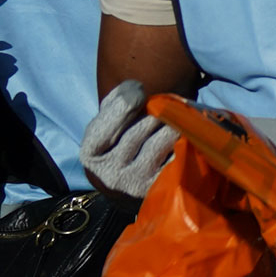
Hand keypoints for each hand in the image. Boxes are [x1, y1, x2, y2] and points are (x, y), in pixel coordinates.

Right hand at [80, 80, 179, 196]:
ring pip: (160, 141)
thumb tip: (135, 87)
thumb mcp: (105, 128)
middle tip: (164, 105)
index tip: (139, 89)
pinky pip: (177, 156)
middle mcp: (109, 173)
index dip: (125, 103)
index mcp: (90, 155)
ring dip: (171, 124)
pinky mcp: (160, 189)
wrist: (127, 189)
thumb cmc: (117, 148)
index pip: (106, 125)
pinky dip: (183, 142)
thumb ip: (114, 104)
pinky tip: (185, 135)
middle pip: (138, 130)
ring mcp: (135, 184)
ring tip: (175, 118)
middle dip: (154, 112)